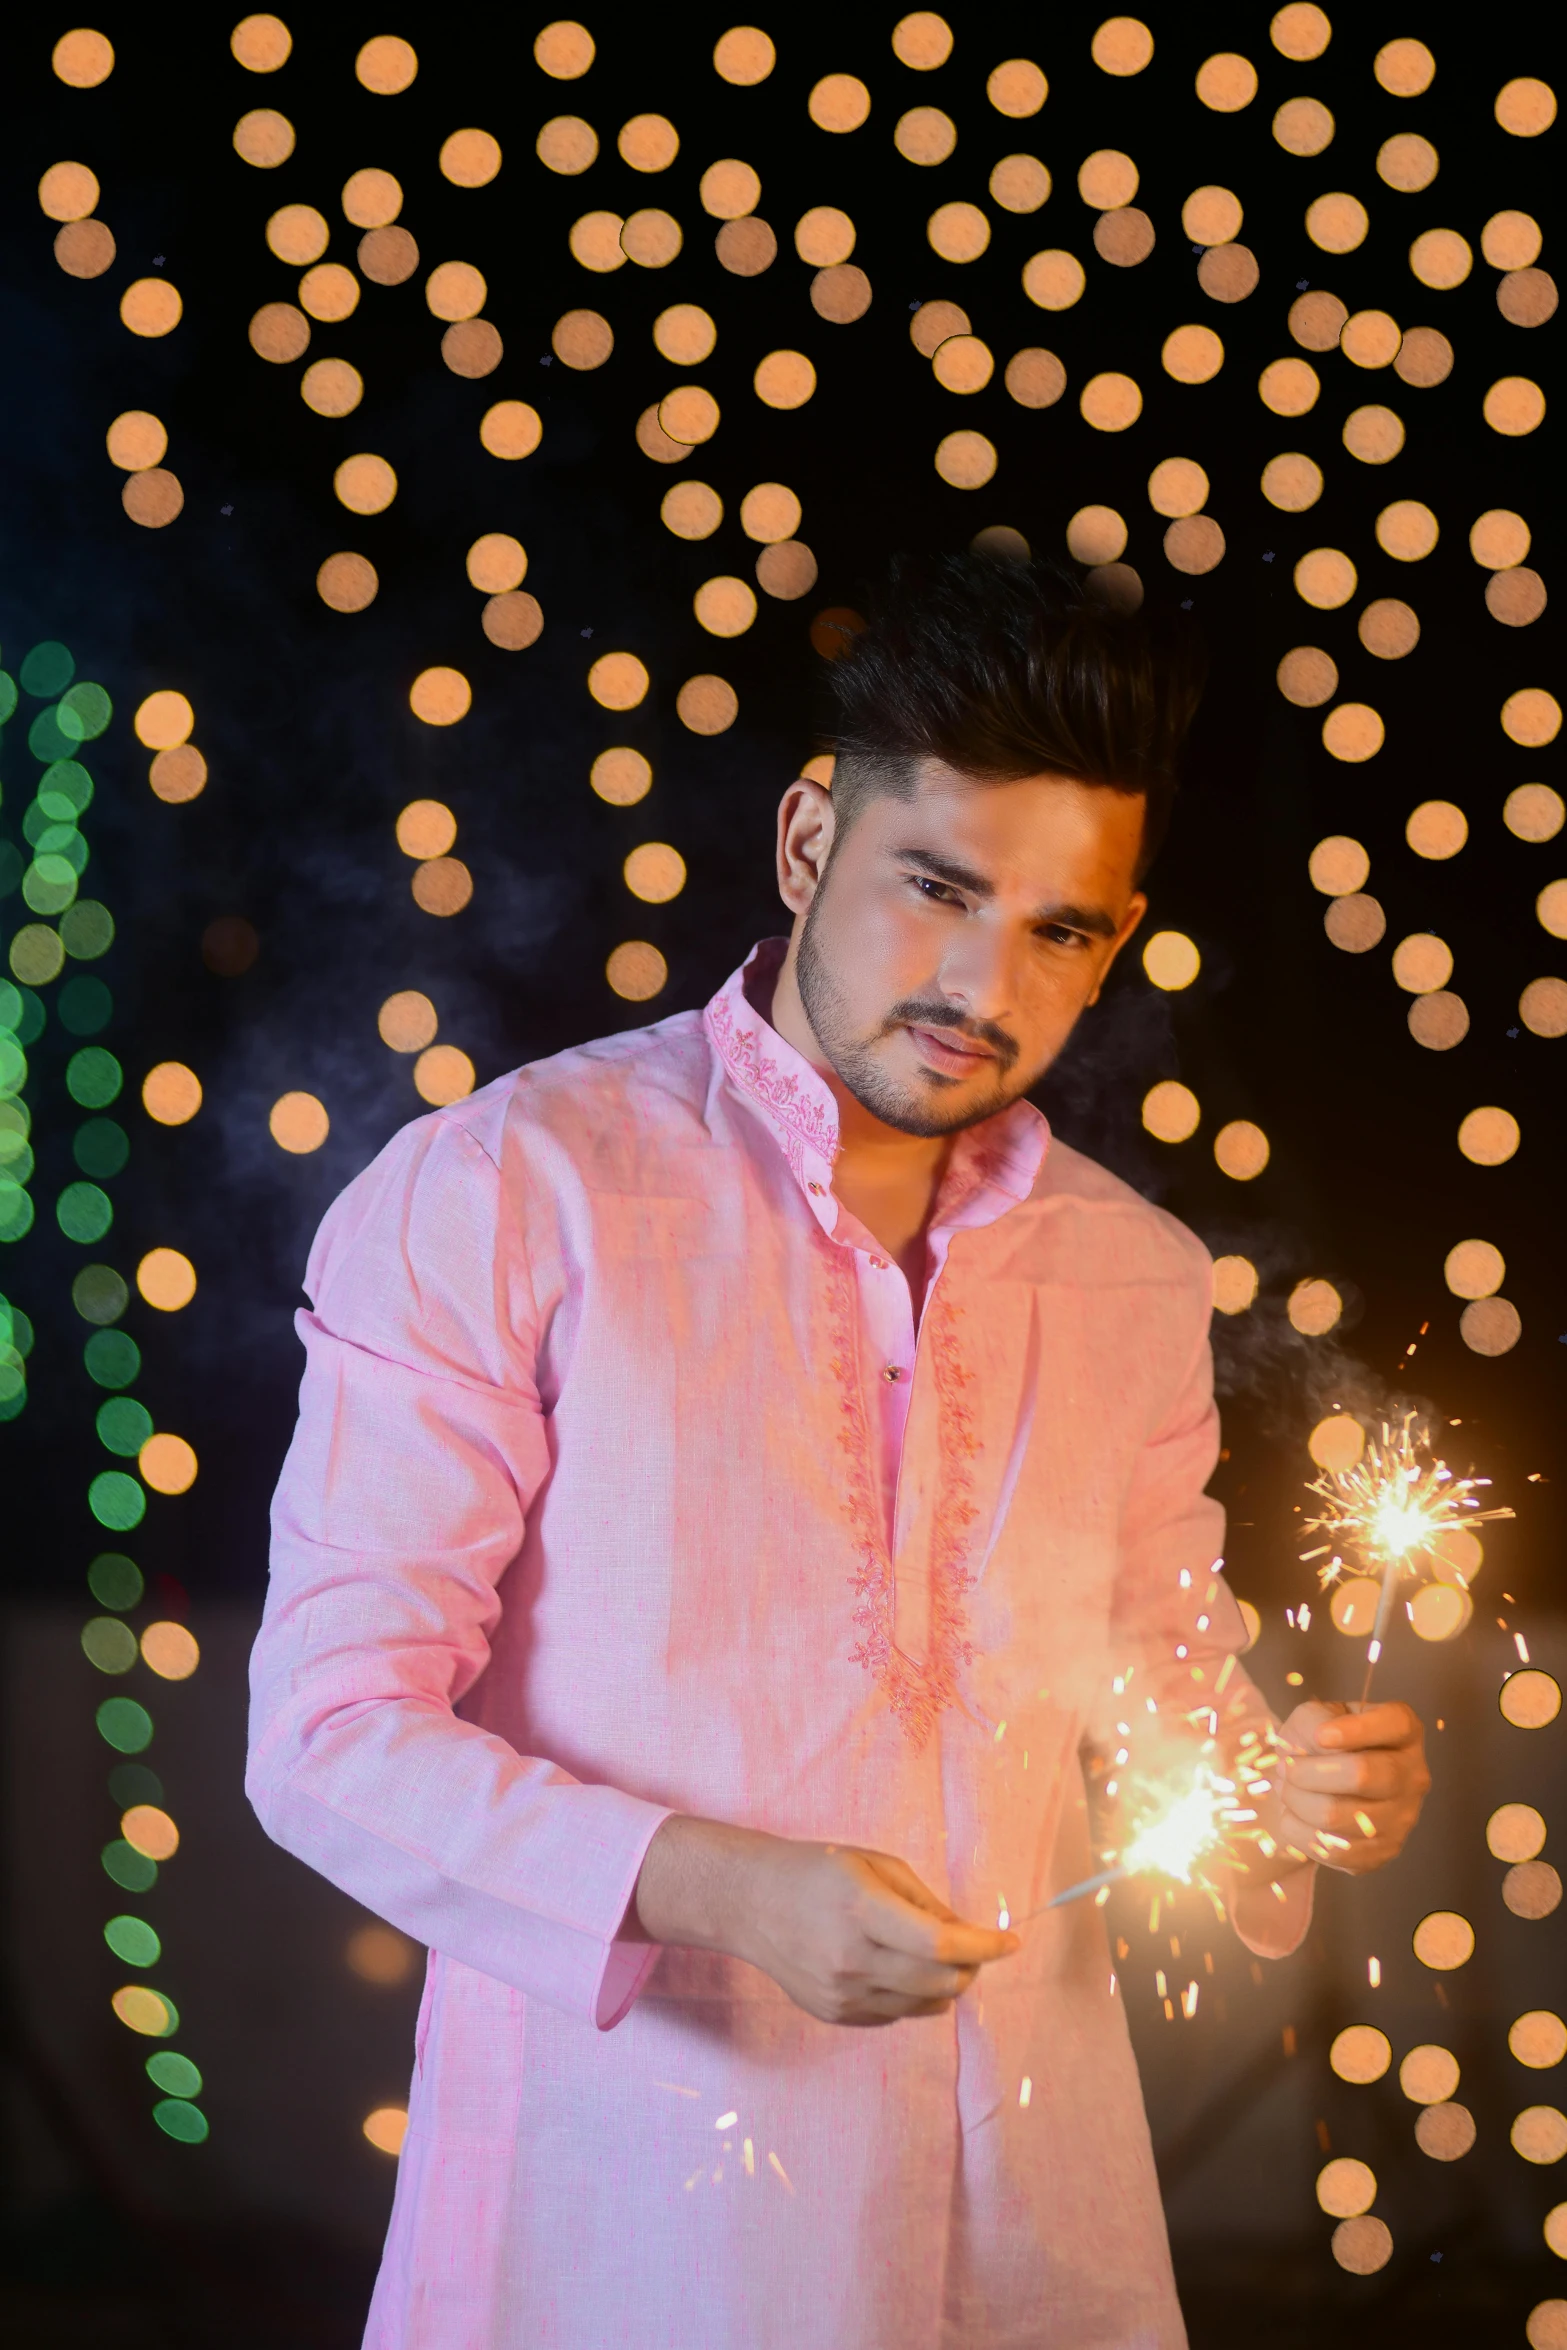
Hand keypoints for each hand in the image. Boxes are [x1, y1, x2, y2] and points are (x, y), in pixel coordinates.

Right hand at [632, 1815, 1018, 2026]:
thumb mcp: (874, 1865)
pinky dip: (912, 1996)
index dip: (985, 1946)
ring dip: (945, 1985)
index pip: (941, 1945)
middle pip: (940, 1984)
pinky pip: (895, 2015)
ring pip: (924, 2007)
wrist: (750, 1903)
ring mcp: (842, 1995)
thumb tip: (966, 1935)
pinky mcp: (835, 2014)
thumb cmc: (816, 1871)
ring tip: (933, 1955)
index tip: (1010, 1941)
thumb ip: (923, 1900)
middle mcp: (852, 1961)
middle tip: (973, 1947)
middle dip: (970, 1967)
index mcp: (862, 1911)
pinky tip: (897, 1967)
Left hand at [1271, 1699, 1430, 1873]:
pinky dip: (1300, 1832)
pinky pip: (1334, 1849)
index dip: (1357, 1730)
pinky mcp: (1385, 1850)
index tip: (1321, 1735)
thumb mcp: (1315, 1715)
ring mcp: (1404, 1817)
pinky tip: (1294, 1817)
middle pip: (1362, 1774)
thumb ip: (1315, 1721)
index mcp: (1405, 1731)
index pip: (1396, 1724)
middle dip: (1308, 1772)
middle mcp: (1414, 1774)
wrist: (1319, 1784)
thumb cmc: (1320, 1742)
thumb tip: (1322, 1748)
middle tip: (1286, 1768)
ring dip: (1297, 1801)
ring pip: (1337, 1815)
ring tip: (1287, 1791)